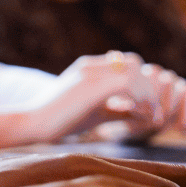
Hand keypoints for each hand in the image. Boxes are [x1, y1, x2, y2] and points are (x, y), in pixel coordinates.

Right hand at [20, 52, 185, 142]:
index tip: (146, 111)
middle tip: (152, 114)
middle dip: (150, 88)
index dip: (143, 86)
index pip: (128, 64)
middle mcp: (91, 65)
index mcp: (90, 69)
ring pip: (135, 70)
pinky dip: (141, 100)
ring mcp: (90, 72)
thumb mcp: (95, 112)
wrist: (32, 123)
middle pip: (135, 62)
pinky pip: (128, 82)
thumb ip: (116, 108)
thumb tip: (143, 113)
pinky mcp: (90, 84)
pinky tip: (139, 117)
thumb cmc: (60, 121)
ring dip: (148, 95)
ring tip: (148, 117)